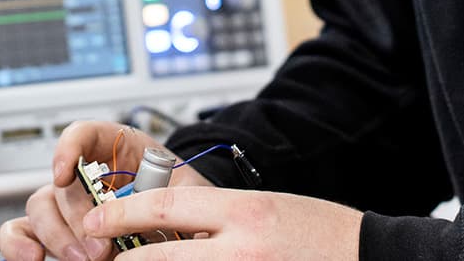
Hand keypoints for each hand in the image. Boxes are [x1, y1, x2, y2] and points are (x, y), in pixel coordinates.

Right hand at [0, 119, 214, 260]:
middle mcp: (84, 173)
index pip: (84, 134)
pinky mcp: (56, 230)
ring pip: (40, 208)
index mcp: (116, 149)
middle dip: (77, 217)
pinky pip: (23, 232)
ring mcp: (67, 202)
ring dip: (57, 236)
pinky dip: (20, 245)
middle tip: (99, 246)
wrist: (186, 222)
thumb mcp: (181, 189)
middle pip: (62, 183)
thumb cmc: (182, 200)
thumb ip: (160, 196)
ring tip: (85, 258)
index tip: (65, 174)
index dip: (69, 148)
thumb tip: (147, 218)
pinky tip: (33, 257)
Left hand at [80, 187, 362, 259]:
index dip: (120, 214)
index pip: (164, 207)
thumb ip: (216, 220)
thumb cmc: (318, 232)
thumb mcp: (264, 209)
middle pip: (160, 259)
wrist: (368, 257)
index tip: (95, 221)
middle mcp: (241, 249)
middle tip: (106, 260)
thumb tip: (166, 231)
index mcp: (243, 212)